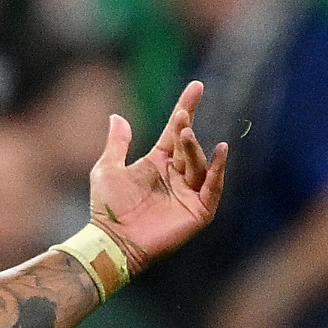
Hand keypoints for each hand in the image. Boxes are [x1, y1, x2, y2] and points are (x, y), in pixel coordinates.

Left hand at [84, 79, 227, 271]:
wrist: (113, 241)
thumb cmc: (107, 209)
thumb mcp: (107, 169)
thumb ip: (117, 143)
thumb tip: (116, 116)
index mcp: (158, 163)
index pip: (176, 131)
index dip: (186, 108)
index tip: (197, 86)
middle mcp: (176, 176)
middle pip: (188, 147)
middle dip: (187, 131)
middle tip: (182, 118)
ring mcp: (188, 194)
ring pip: (199, 165)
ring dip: (194, 149)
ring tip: (185, 136)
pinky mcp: (197, 212)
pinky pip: (212, 189)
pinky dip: (218, 172)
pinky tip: (220, 152)